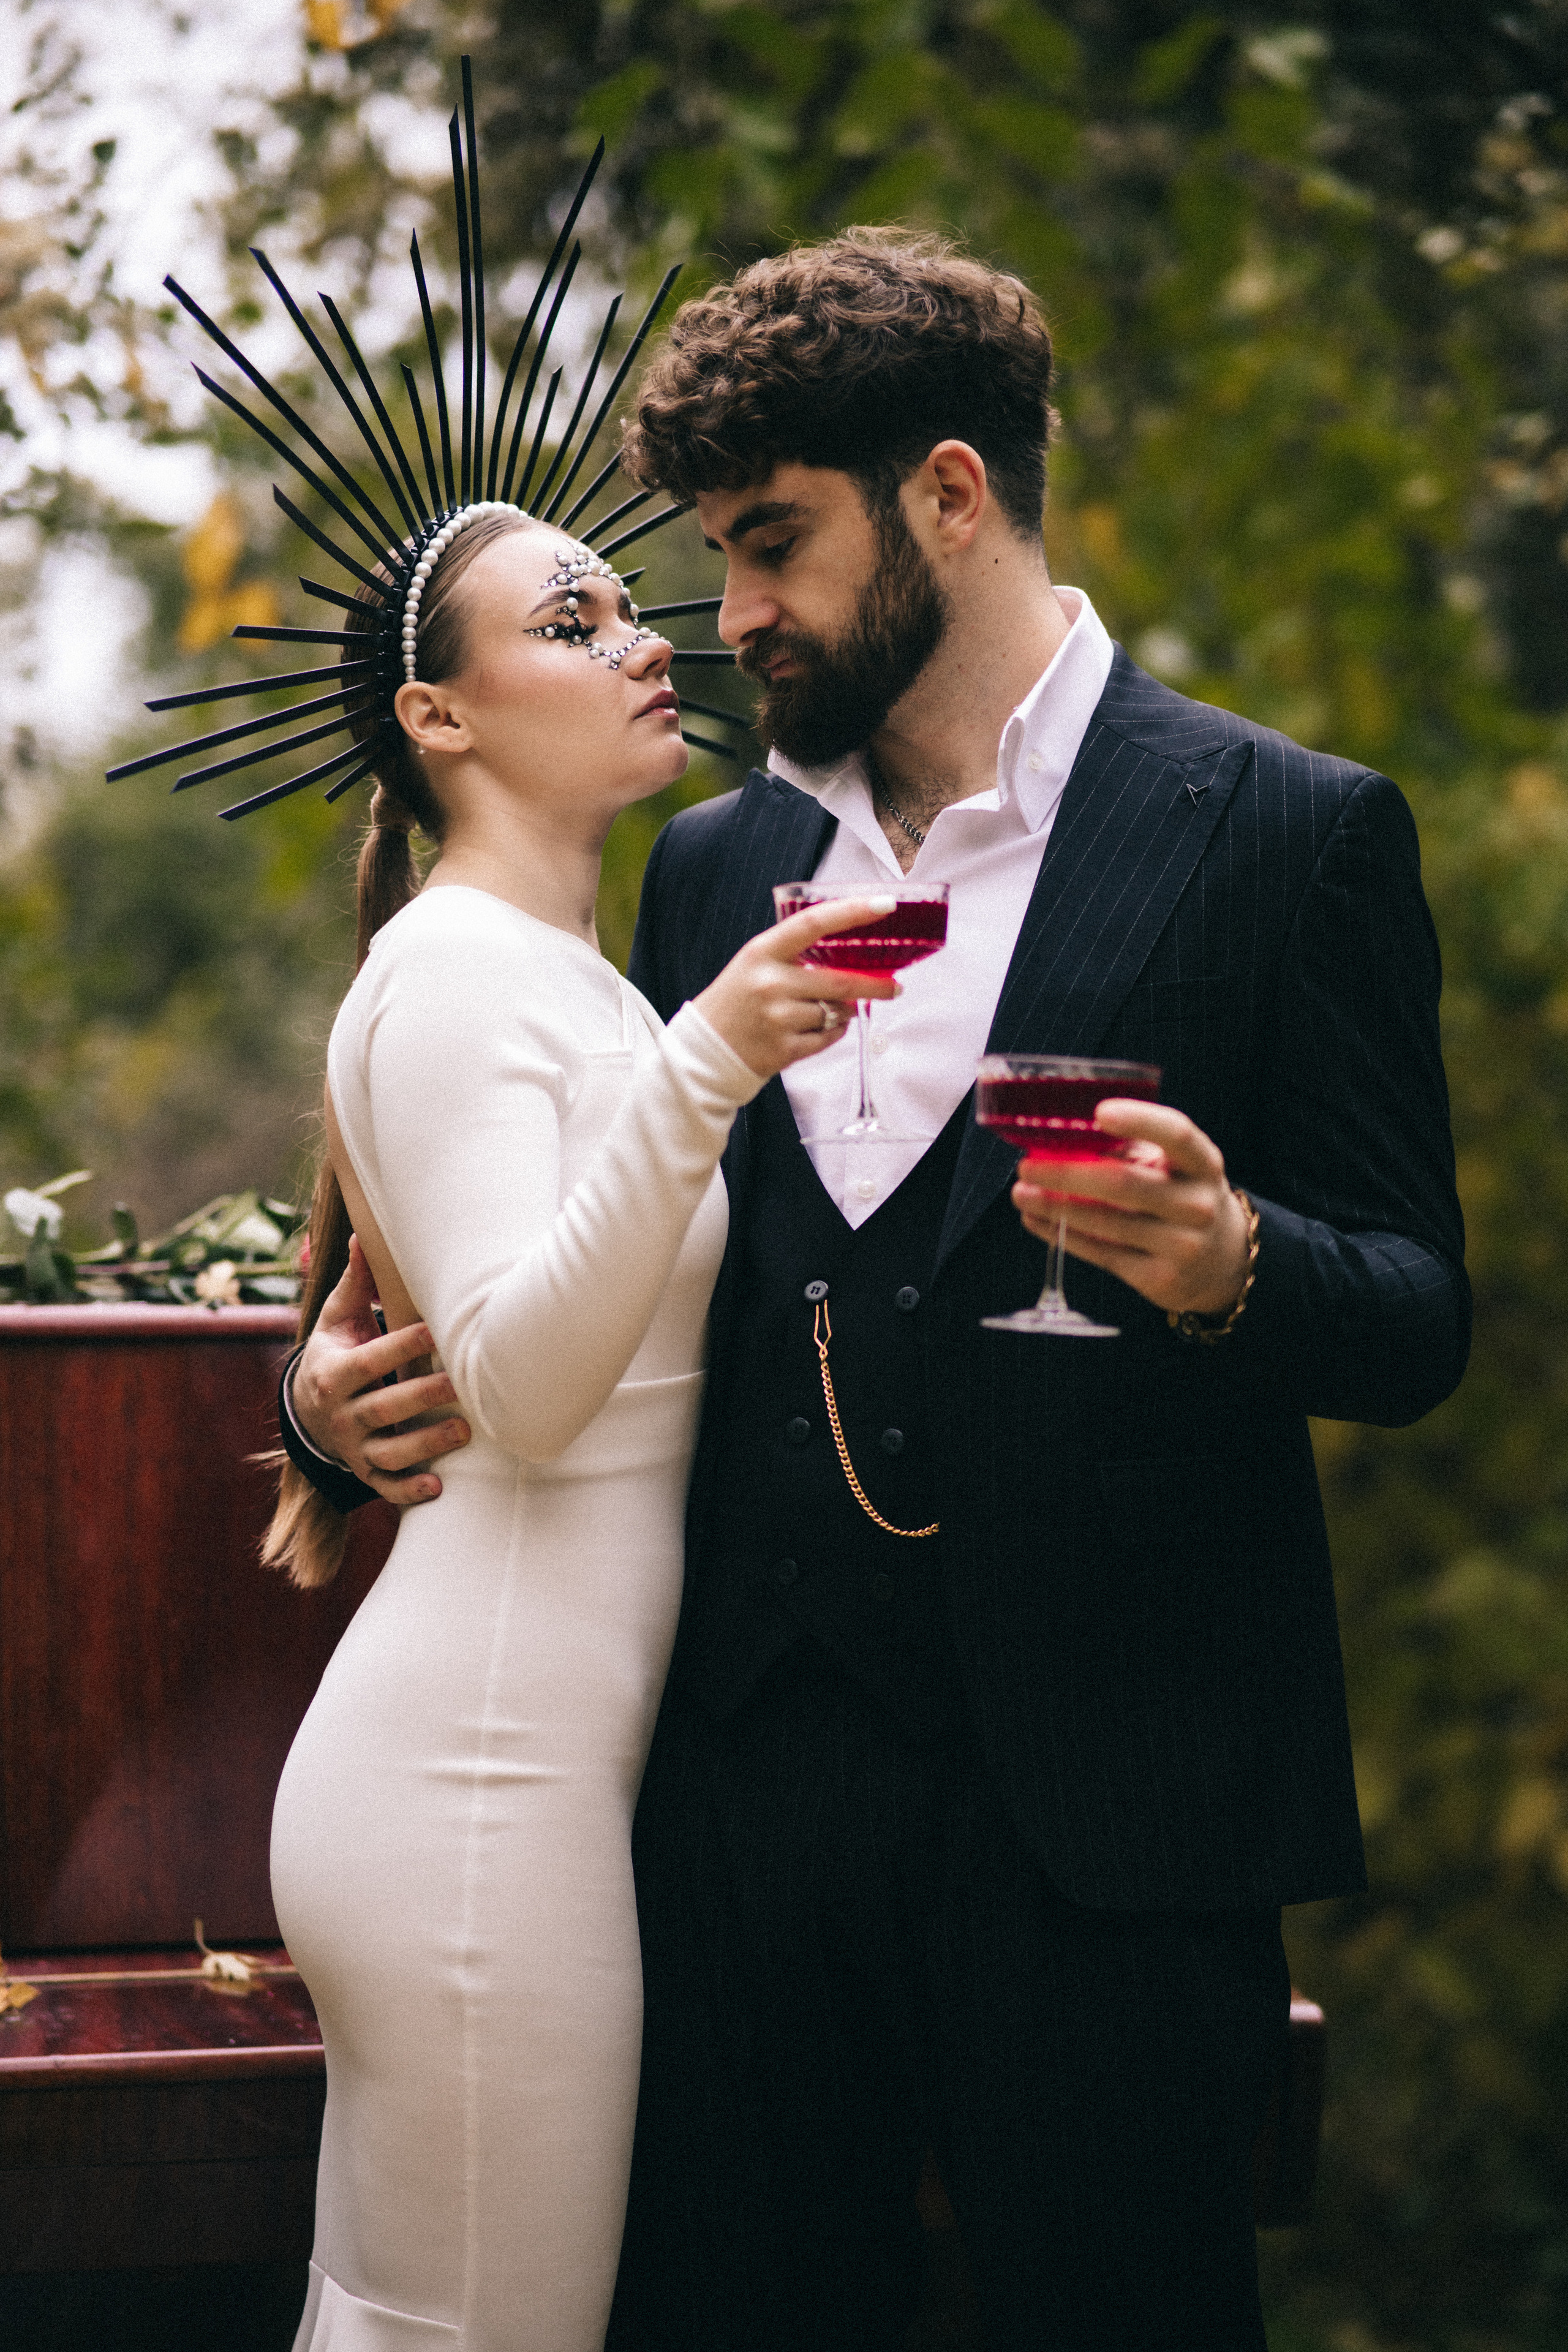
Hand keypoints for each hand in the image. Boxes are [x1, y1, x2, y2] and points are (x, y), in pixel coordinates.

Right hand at [293, 1235, 470, 1505]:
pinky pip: (386, 1486)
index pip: (369, 1360)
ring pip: (389, 1451)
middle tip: (461, 1382)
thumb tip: (363, 1236)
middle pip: (382, 1408)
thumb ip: (355, 1284)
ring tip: (464, 1431)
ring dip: (426, 1445)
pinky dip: (409, 1491)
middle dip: (421, 1397)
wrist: (308, 1411)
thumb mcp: (337, 1320)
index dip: (400, 1345)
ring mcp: (353, 1448)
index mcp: (333, 1372)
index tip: (436, 1329)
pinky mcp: (365, 1471)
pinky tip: (439, 1488)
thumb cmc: (337, 1352)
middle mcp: (341, 1414)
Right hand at [694, 897, 897, 1079]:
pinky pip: (829, 1037)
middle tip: (894, 986)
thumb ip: (796, 953)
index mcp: (763, 951)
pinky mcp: (784, 1049)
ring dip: (845, 1010)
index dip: (852, 911)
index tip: (885, 904)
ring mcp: (778, 1018)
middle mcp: (771, 982)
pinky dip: (834, 1031)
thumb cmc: (737, 1000)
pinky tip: (817, 1027)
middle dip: (876, 985)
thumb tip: (853, 953)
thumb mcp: (756, 963)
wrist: (706, 1050)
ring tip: (830, 1009)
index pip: (814, 923)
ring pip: (838, 1012)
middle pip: (841, 980)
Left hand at [1012, 1102, 1252, 1316]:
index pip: (1177, 1134)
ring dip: (1055, 1207)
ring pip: (1106, 1223)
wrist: (1223, 1260)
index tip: (1099, 1113)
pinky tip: (1036, 1220)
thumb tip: (1066, 1136)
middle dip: (1068, 1174)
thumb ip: (1133, 1151)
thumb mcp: (1177, 1168)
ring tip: (1021, 1193)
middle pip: (1124, 1184)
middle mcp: (1197, 1204)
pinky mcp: (1160, 1279)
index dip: (1139, 1120)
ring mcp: (1182, 1245)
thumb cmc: (1184, 1197)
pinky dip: (1062, 1236)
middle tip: (1028, 1165)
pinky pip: (1102, 1253)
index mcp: (1203, 1163)